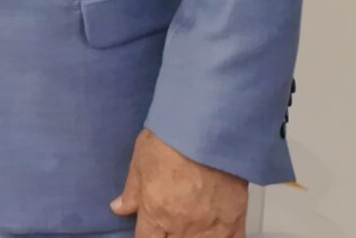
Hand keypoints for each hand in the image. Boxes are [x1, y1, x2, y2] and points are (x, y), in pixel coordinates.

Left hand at [109, 128, 247, 237]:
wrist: (209, 128)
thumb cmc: (172, 139)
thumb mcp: (140, 161)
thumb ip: (132, 191)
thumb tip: (119, 208)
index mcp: (156, 213)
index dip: (146, 236)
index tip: (149, 230)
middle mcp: (182, 226)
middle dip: (168, 235)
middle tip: (170, 224)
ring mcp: (211, 227)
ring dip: (192, 237)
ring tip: (191, 226)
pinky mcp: (236, 220)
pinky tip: (216, 232)